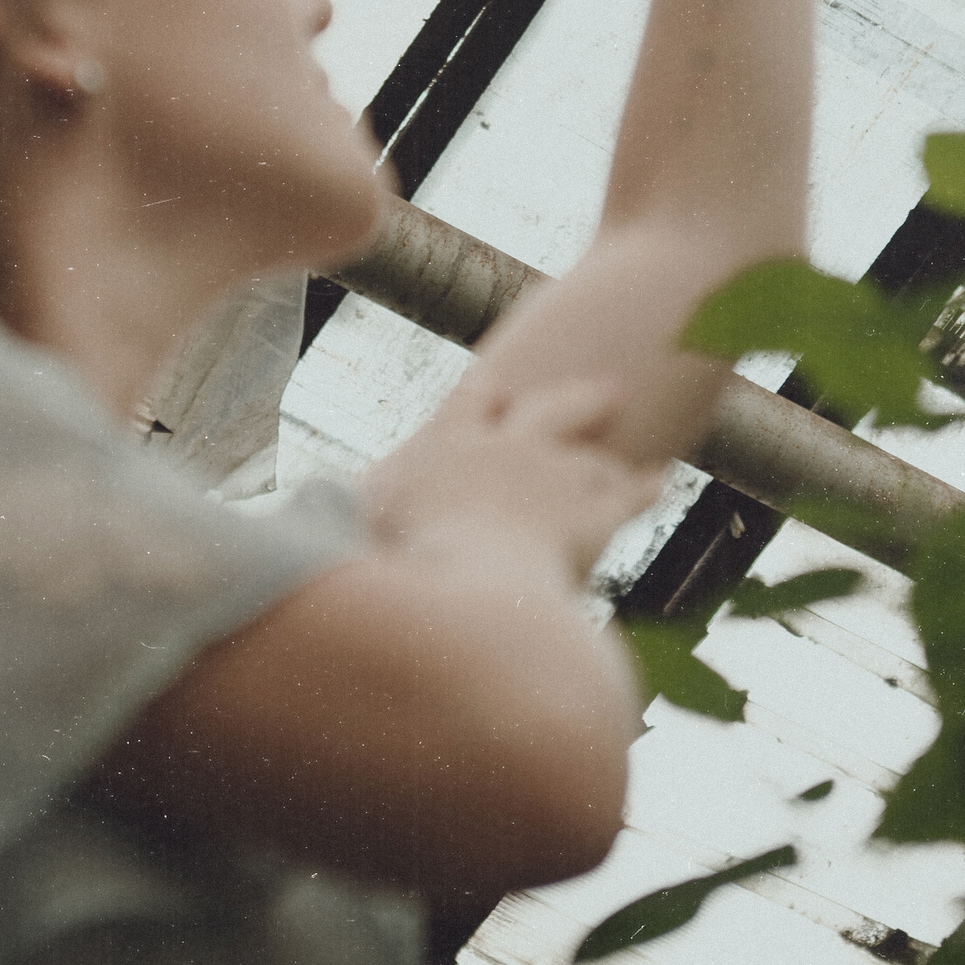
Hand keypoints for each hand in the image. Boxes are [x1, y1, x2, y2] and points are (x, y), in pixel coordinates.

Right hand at [360, 375, 665, 585]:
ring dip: (607, 457)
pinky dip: (644, 487)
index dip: (486, 391)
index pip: (470, 404)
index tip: (500, 376)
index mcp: (447, 445)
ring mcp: (555, 476)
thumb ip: (340, 523)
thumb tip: (304, 522)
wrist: (468, 588)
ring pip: (591, 456)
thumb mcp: (360, 535)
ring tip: (629, 455)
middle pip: (550, 409)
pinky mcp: (593, 514)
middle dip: (577, 399)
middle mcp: (507, 446)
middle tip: (607, 387)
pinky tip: (660, 479)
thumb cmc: (399, 566)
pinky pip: (627, 496)